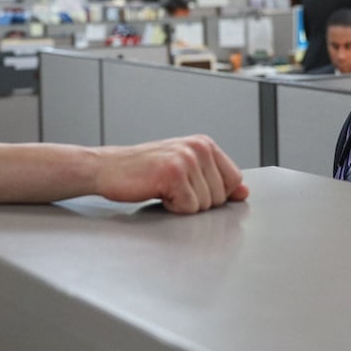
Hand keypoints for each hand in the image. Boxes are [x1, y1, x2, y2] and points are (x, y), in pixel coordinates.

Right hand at [93, 134, 248, 213]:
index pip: (234, 179)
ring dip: (182, 204)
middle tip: (172, 188)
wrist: (107, 168)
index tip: (193, 189)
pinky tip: (157, 191)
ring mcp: (187, 159)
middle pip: (220, 196)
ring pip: (205, 204)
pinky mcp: (173, 173)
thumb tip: (243, 192)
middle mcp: (199, 147)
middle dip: (197, 200)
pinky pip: (188, 207)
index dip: (216, 193)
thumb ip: (215, 178)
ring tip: (163, 188)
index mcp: (204, 143)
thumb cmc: (142, 170)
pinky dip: (171, 207)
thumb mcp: (184, 168)